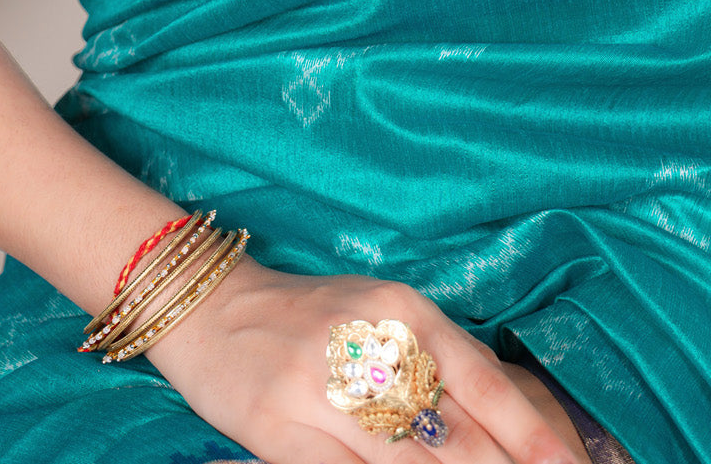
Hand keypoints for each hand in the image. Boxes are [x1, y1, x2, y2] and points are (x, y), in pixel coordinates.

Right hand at [147, 258, 584, 463]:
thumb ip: (440, 360)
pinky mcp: (280, 430)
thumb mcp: (379, 310)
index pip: (483, 382)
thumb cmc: (310, 314)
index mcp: (400, 307)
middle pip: (455, 433)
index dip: (532, 436)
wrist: (211, 307)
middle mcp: (365, 342)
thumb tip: (512, 424)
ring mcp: (320, 388)